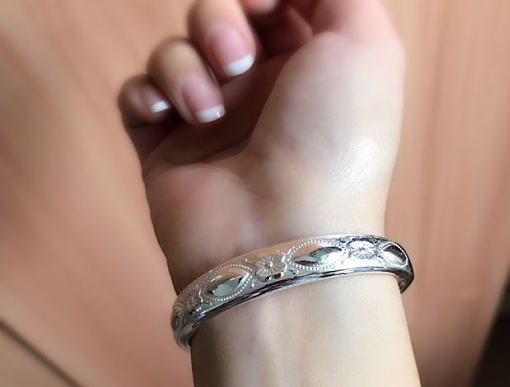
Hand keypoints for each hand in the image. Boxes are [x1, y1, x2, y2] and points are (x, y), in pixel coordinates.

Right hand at [118, 0, 404, 292]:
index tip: (263, 4)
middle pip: (216, 17)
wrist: (283, 234)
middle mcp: (260, 94)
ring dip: (183, 64)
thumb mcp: (365, 44)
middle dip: (217, 18)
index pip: (271, 4)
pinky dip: (146, 94)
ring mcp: (211, 124)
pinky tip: (169, 116)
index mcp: (308, 69)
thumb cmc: (333, 141)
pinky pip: (138, 95)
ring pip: (175, 52)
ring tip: (208, 110)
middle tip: (235, 57)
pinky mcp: (168, 152)